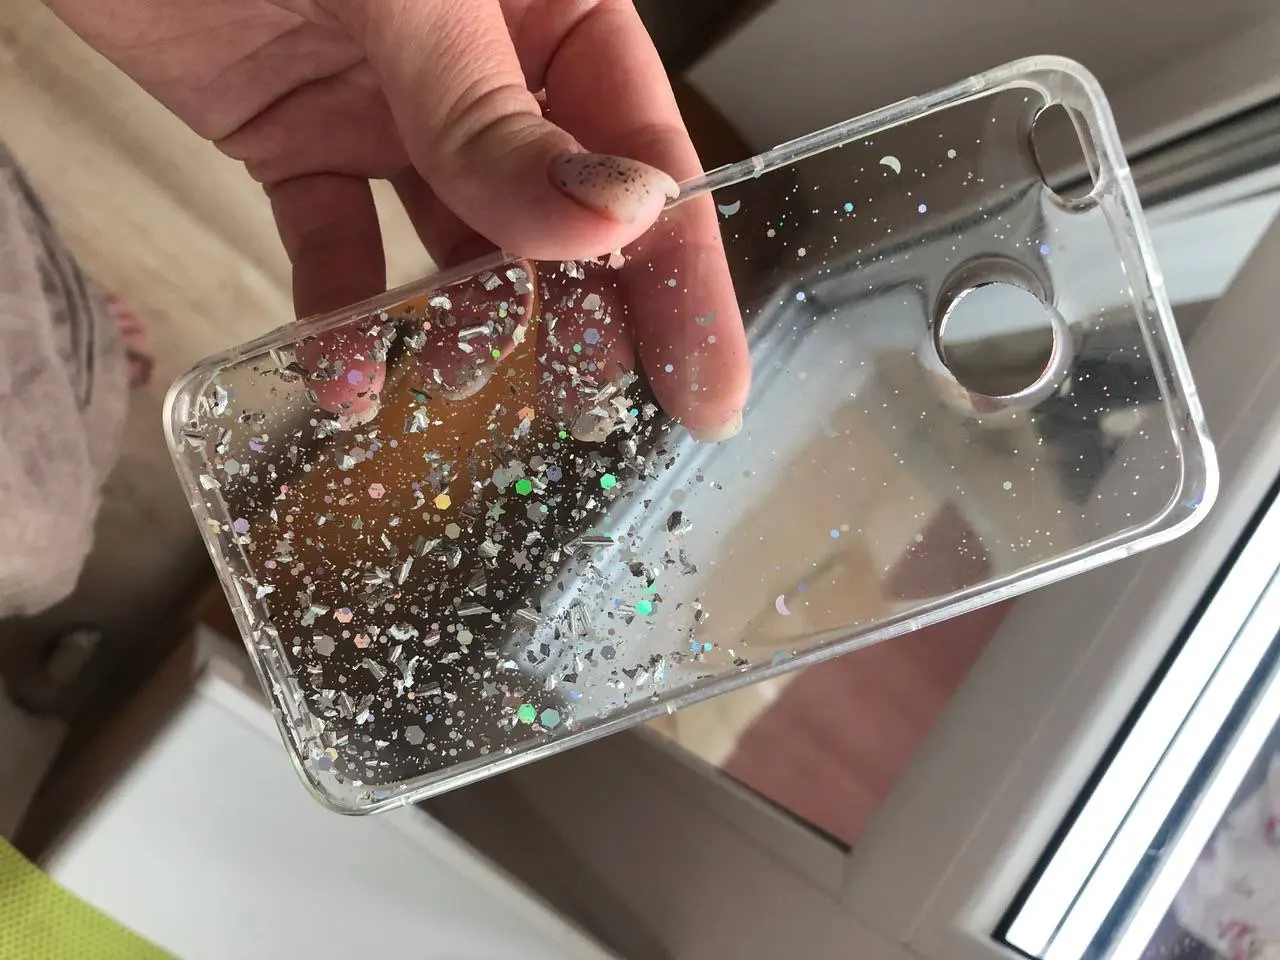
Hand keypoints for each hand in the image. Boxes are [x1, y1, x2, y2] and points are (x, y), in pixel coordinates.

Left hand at [49, 0, 749, 439]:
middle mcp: (489, 66)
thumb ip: (490, 109)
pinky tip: (347, 378)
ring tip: (456, 391)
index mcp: (552, 7)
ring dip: (462, 328)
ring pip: (456, 244)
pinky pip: (337, 244)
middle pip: (562, 217)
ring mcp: (395, 108)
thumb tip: (614, 218)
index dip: (680, 279)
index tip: (706, 391)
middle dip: (580, 321)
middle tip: (585, 416)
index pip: (643, 154)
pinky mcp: (297, 138)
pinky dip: (342, 315)